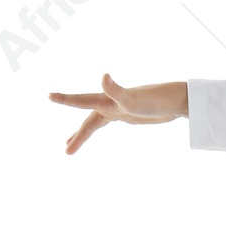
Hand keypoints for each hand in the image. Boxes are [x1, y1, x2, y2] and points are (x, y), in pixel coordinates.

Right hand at [48, 74, 187, 154]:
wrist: (176, 101)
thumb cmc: (155, 100)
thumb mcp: (132, 99)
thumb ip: (116, 90)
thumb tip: (104, 76)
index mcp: (107, 100)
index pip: (81, 101)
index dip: (65, 100)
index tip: (49, 96)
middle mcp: (110, 103)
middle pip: (88, 121)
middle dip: (77, 135)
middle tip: (66, 149)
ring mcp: (118, 109)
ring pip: (95, 123)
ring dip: (83, 133)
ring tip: (70, 146)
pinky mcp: (128, 113)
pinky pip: (107, 121)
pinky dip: (99, 125)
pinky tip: (96, 128)